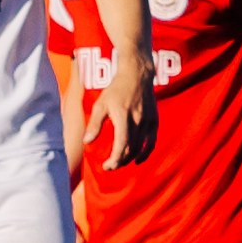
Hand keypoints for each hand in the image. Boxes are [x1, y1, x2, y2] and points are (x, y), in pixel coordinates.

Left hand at [87, 52, 156, 168]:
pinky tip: (138, 160)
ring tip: (119, 163)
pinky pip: (151, 142)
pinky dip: (145, 153)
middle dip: (120, 161)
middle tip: (110, 167)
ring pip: (141, 148)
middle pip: (131, 149)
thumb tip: (86, 142)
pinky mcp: (154, 121)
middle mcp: (138, 120)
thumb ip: (95, 125)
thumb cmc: (115, 90)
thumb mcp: (100, 105)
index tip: (106, 166)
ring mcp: (148, 121)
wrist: (137, 75)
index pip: (121, 144)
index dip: (115, 159)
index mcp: (123, 116)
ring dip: (130, 159)